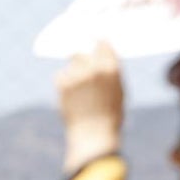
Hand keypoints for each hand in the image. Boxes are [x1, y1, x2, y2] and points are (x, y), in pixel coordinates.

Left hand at [57, 41, 123, 172]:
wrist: (93, 136)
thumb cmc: (109, 117)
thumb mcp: (119, 90)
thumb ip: (111, 71)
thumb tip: (103, 56)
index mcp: (111, 68)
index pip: (102, 43)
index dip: (97, 45)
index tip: (94, 43)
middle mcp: (93, 68)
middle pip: (83, 51)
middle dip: (83, 57)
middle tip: (82, 68)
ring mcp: (77, 76)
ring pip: (72, 63)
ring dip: (74, 71)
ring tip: (80, 90)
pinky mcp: (63, 85)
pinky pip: (60, 75)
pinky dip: (64, 82)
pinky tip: (71, 95)